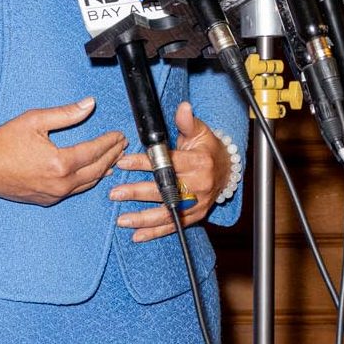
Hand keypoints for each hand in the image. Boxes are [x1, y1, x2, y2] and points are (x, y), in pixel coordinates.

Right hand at [0, 99, 125, 206]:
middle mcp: (60, 184)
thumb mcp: (34, 120)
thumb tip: (90, 104)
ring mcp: (54, 195)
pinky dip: (89, 180)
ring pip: (88, 183)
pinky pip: (75, 191)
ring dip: (104, 169)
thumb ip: (66, 114)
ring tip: (115, 158)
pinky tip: (94, 174)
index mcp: (60, 163)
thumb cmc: (3, 142)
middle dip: (113, 156)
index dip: (110, 142)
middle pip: (97, 170)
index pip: (95, 152)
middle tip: (123, 145)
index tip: (120, 134)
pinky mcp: (47, 200)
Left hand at [111, 101, 231, 238]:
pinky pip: (174, 225)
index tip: (123, 162)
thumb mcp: (200, 132)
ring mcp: (198, 203)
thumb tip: (183, 107)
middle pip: (164, 190)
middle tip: (115, 192)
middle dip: (137, 192)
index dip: (144, 163)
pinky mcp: (195, 216)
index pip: (167, 164)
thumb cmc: (208, 149)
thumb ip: (187, 122)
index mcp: (199, 163)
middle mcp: (199, 186)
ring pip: (167, 212)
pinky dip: (155, 232)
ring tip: (121, 219)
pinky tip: (137, 235)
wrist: (228, 170)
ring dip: (143, 218)